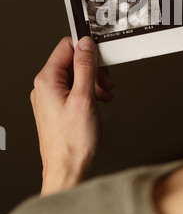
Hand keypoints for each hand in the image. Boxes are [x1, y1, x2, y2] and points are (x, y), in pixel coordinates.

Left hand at [30, 36, 112, 195]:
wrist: (68, 169)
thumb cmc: (72, 142)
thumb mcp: (84, 97)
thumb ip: (85, 67)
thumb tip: (85, 44)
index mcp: (47, 80)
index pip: (66, 46)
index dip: (86, 49)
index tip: (101, 56)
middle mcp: (45, 87)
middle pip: (73, 61)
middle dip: (93, 69)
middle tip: (105, 83)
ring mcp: (50, 97)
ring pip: (76, 75)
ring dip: (93, 82)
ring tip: (103, 96)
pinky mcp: (57, 107)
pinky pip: (74, 89)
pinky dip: (89, 92)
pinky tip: (97, 102)